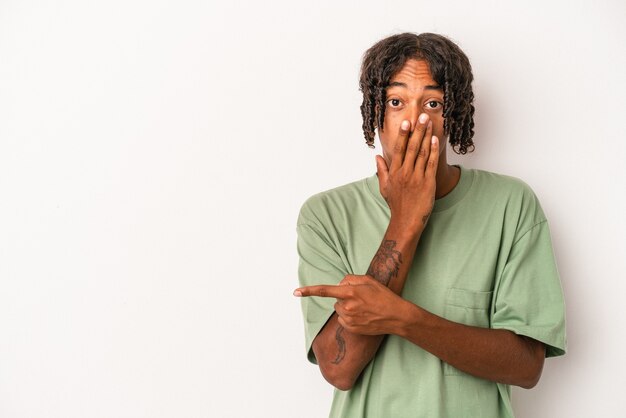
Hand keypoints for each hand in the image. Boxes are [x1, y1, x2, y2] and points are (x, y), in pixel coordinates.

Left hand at [294, 275, 408, 334]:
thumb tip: (339, 284)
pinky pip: (344, 320)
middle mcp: (347, 306)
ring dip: (347, 308)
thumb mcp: (369, 280)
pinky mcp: (351, 328)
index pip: (325, 290)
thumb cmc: (384, 296)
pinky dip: (350, 318)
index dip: (309, 291)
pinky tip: (363, 317)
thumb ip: (350, 279)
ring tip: (365, 309)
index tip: (295, 292)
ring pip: (340, 310)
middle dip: (344, 298)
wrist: (396, 316)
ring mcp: (348, 319)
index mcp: (350, 292)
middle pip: (336, 300)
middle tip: (362, 300)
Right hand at [376, 113, 438, 230]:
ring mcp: (416, 178)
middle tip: (420, 116)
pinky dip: (433, 151)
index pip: (399, 150)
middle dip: (416, 130)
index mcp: (394, 173)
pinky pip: (431, 164)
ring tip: (428, 123)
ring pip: (422, 153)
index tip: (406, 123)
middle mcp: (405, 173)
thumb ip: (381, 170)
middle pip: (411, 147)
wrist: (406, 221)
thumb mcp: (384, 187)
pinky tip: (435, 140)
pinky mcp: (428, 183)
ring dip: (426, 136)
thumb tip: (376, 157)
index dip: (403, 135)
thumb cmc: (396, 205)